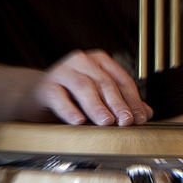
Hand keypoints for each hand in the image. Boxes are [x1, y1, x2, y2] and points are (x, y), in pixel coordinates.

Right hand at [20, 50, 152, 125]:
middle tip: (126, 121)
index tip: (139, 118)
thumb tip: (146, 114)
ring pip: (84, 87)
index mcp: (99, 61)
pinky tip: (78, 121)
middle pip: (104, 82)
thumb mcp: (100, 98)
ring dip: (97, 106)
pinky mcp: (45, 86)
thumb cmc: (73, 96)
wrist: (37, 96)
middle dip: (118, 103)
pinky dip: (69, 110)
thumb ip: (122, 103)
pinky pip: (59, 97)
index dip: (133, 100)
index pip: (121, 79)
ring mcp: (62, 71)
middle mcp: (82, 61)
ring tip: (106, 122)